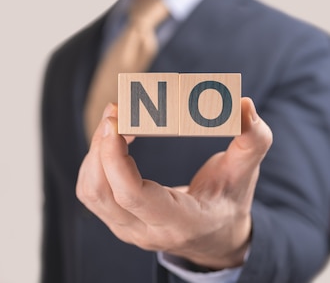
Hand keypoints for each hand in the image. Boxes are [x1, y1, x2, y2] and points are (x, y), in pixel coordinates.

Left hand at [76, 98, 272, 269]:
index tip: (117, 122)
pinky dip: (93, 162)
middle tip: (115, 110)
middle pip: (102, 192)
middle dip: (101, 146)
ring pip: (90, 192)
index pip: (133, 196)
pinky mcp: (114, 221)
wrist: (214, 237)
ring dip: (95, 151)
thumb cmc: (229, 201)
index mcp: (180, 222)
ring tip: (114, 121)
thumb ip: (252, 141)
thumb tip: (244, 106)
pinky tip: (110, 140)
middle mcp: (146, 231)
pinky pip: (89, 192)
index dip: (116, 158)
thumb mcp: (245, 174)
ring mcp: (126, 230)